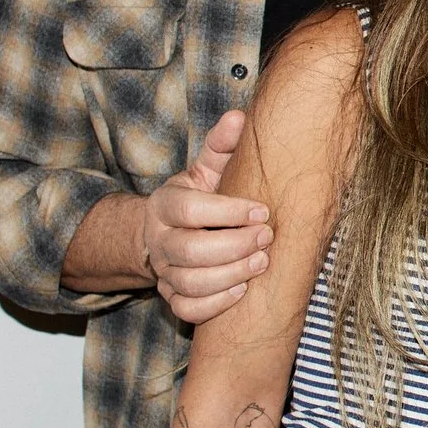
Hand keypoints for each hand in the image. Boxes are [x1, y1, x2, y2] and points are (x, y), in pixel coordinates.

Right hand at [146, 111, 271, 324]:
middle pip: (189, 250)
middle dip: (233, 247)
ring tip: (262, 264)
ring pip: (189, 283)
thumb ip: (222, 146)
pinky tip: (241, 292)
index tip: (262, 211)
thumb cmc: (199, 199)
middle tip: (268, 239)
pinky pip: (186, 310)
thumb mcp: (207, 169)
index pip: (189, 209)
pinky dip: (214, 305)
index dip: (227, 212)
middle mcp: (160, 240)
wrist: (167, 233)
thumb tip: (240, 117)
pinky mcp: (172, 296)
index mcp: (166, 204)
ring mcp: (164, 272)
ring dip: (230, 276)